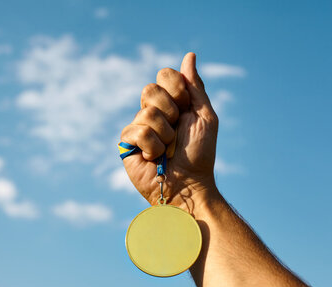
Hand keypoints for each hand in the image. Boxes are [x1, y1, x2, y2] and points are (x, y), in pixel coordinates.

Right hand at [120, 52, 219, 212]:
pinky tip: (154, 158)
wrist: (190, 184)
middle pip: (150, 89)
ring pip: (146, 113)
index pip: (165, 75)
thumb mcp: (204, 117)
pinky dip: (152, 146)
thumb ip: (195, 87)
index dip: (177, 89)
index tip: (186, 110)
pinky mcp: (127, 144)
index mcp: (171, 102)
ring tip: (167, 150)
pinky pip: (137, 131)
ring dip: (164, 134)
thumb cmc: (200, 154)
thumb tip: (189, 56)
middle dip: (170, 112)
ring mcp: (138, 128)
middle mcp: (152, 112)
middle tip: (176, 131)